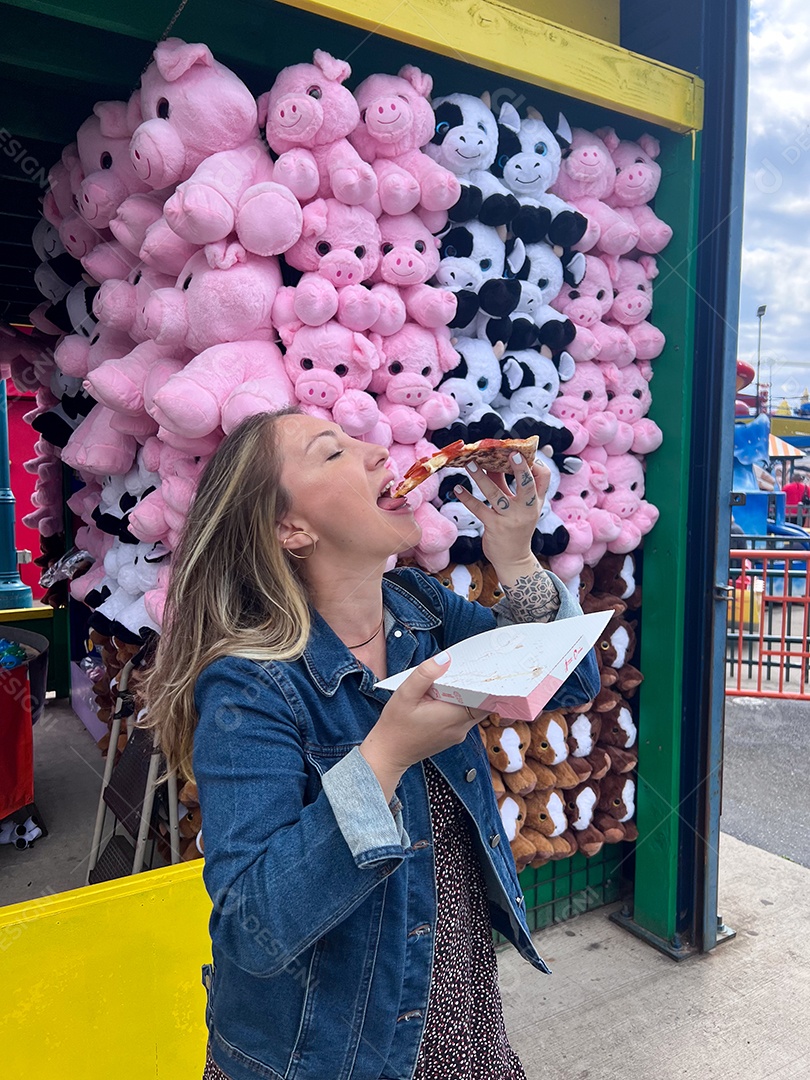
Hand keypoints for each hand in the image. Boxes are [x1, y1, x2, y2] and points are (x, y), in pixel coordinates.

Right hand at [360, 652, 486, 800]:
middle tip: (469, 668)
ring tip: (455, 680)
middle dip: (478, 686)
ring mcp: (458, 734)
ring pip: (474, 710)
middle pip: (483, 703)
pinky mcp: (453, 736)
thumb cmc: (395, 725)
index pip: (485, 698)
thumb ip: (425, 675)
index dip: (486, 682)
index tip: (482, 668)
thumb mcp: (405, 694)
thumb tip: (445, 658)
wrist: (389, 754)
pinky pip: (465, 717)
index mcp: (453, 716)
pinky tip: (447, 696)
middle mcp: (461, 728)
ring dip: (469, 695)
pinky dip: (461, 705)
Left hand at [452, 453, 550, 571]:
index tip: (521, 453)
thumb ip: (506, 484)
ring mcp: (511, 519)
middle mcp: (526, 509)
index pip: (544, 479)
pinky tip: (457, 489)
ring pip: (496, 494)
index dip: (536, 465)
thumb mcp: (517, 506)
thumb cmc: (515, 528)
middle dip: (520, 470)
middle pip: (527, 486)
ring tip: (470, 464)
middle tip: (510, 453)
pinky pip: (479, 509)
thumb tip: (490, 462)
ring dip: (481, 477)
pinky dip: (466, 498)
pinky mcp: (495, 527)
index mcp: (535, 502)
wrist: (513, 559)